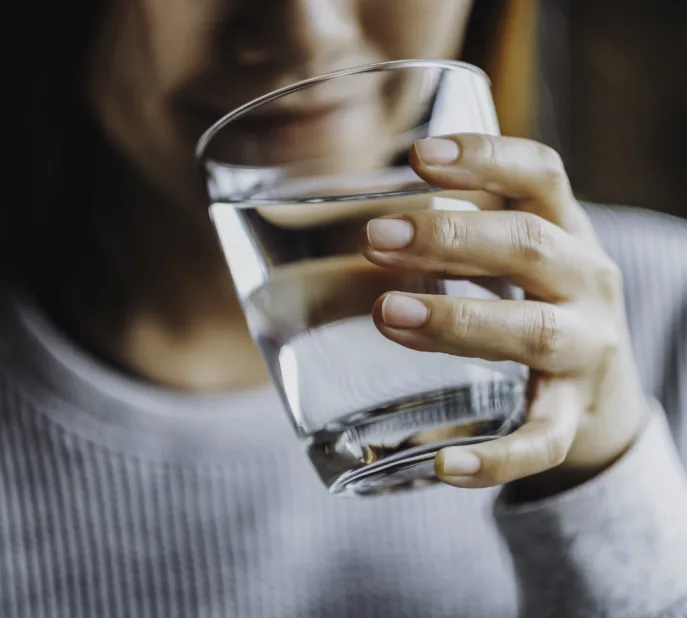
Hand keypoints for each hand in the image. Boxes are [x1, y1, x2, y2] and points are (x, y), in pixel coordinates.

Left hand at [360, 134, 649, 498]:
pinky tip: (444, 465)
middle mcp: (586, 283)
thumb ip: (462, 230)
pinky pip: (541, 440)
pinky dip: (496, 457)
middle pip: (530, 247)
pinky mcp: (574, 417)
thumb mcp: (518, 256)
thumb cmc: (539, 304)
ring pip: (533, 333)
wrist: (603, 392)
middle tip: (376, 239)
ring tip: (388, 314)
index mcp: (567, 232)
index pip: (541, 176)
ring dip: (458, 321)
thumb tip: (365, 212)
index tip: (420, 156)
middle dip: (452, 240)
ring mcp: (587, 352)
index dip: (486, 157)